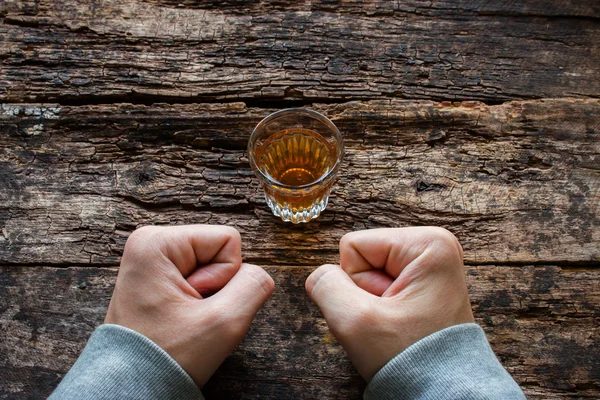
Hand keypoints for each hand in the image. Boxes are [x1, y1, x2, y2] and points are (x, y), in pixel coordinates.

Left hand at [105, 225, 273, 387]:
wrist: (132, 389)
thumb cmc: (165, 358)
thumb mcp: (222, 322)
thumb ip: (253, 286)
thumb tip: (259, 274)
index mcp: (157, 242)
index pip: (229, 240)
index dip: (225, 277)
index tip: (195, 304)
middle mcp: (150, 243)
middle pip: (219, 252)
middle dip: (216, 288)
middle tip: (188, 315)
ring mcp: (152, 261)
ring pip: (213, 267)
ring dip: (208, 298)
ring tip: (182, 319)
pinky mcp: (156, 277)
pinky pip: (199, 278)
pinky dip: (197, 302)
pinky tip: (179, 319)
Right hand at [306, 227, 473, 380]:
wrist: (442, 394)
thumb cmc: (412, 361)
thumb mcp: (356, 322)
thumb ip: (326, 286)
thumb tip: (320, 276)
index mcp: (428, 243)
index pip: (354, 246)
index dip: (357, 282)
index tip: (385, 309)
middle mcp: (434, 247)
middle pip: (362, 257)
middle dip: (365, 293)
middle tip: (390, 321)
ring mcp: (430, 265)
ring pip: (368, 274)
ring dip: (372, 304)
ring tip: (397, 325)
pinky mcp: (424, 283)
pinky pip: (380, 285)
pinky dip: (382, 309)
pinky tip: (400, 326)